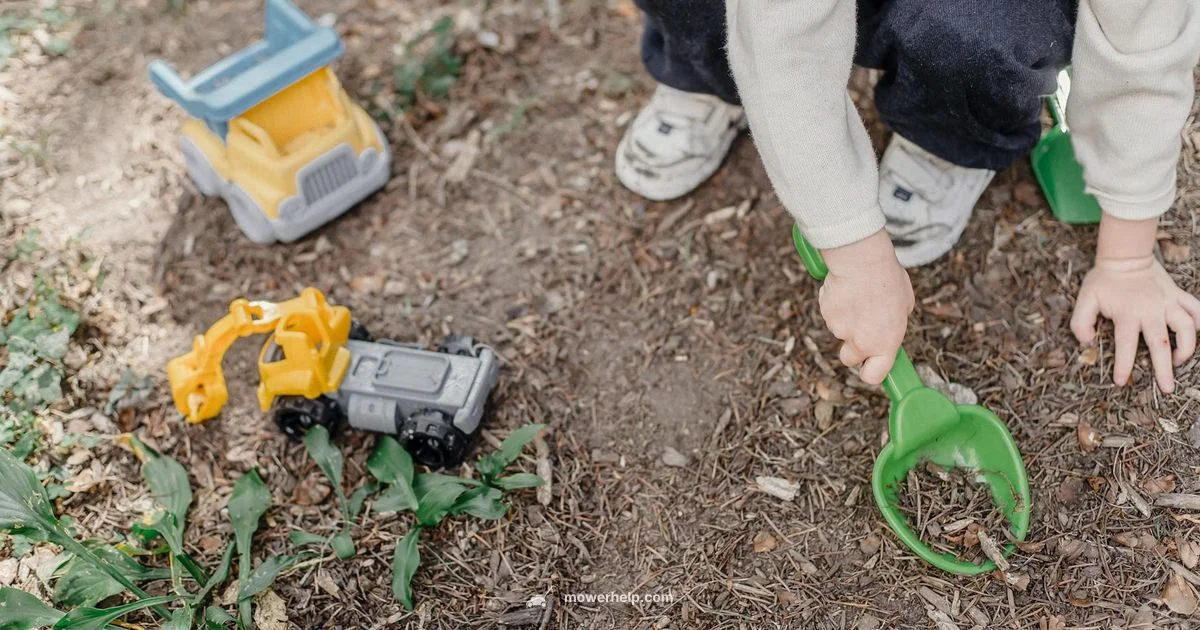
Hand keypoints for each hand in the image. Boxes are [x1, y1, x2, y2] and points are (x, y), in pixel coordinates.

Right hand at [819, 230, 913, 383]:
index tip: (872, 365)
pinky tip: (846, 289)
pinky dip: (836, 304)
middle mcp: (860, 343)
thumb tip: (889, 323)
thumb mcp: (905, 304)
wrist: (863, 262)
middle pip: (848, 359)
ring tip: (858, 296)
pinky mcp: (826, 314)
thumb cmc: (888, 280)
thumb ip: (894, 322)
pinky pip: (830, 313)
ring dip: (846, 319)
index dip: (870, 371)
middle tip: (861, 327)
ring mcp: (840, 330)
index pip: (873, 376)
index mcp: (885, 344)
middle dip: (852, 347)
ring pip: (839, 331)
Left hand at [1071, 256, 1199, 392]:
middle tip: (1167, 388)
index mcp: (1127, 314)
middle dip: (1164, 368)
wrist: (1126, 256)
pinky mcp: (1178, 296)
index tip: (1121, 381)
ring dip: (1187, 347)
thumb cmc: (1103, 280)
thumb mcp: (1085, 299)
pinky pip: (1197, 309)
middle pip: (1161, 344)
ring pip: (1187, 328)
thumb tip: (1087, 341)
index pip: (1126, 345)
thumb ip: (1081, 322)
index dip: (1124, 365)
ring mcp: (1168, 303)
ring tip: (1179, 361)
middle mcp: (1151, 311)